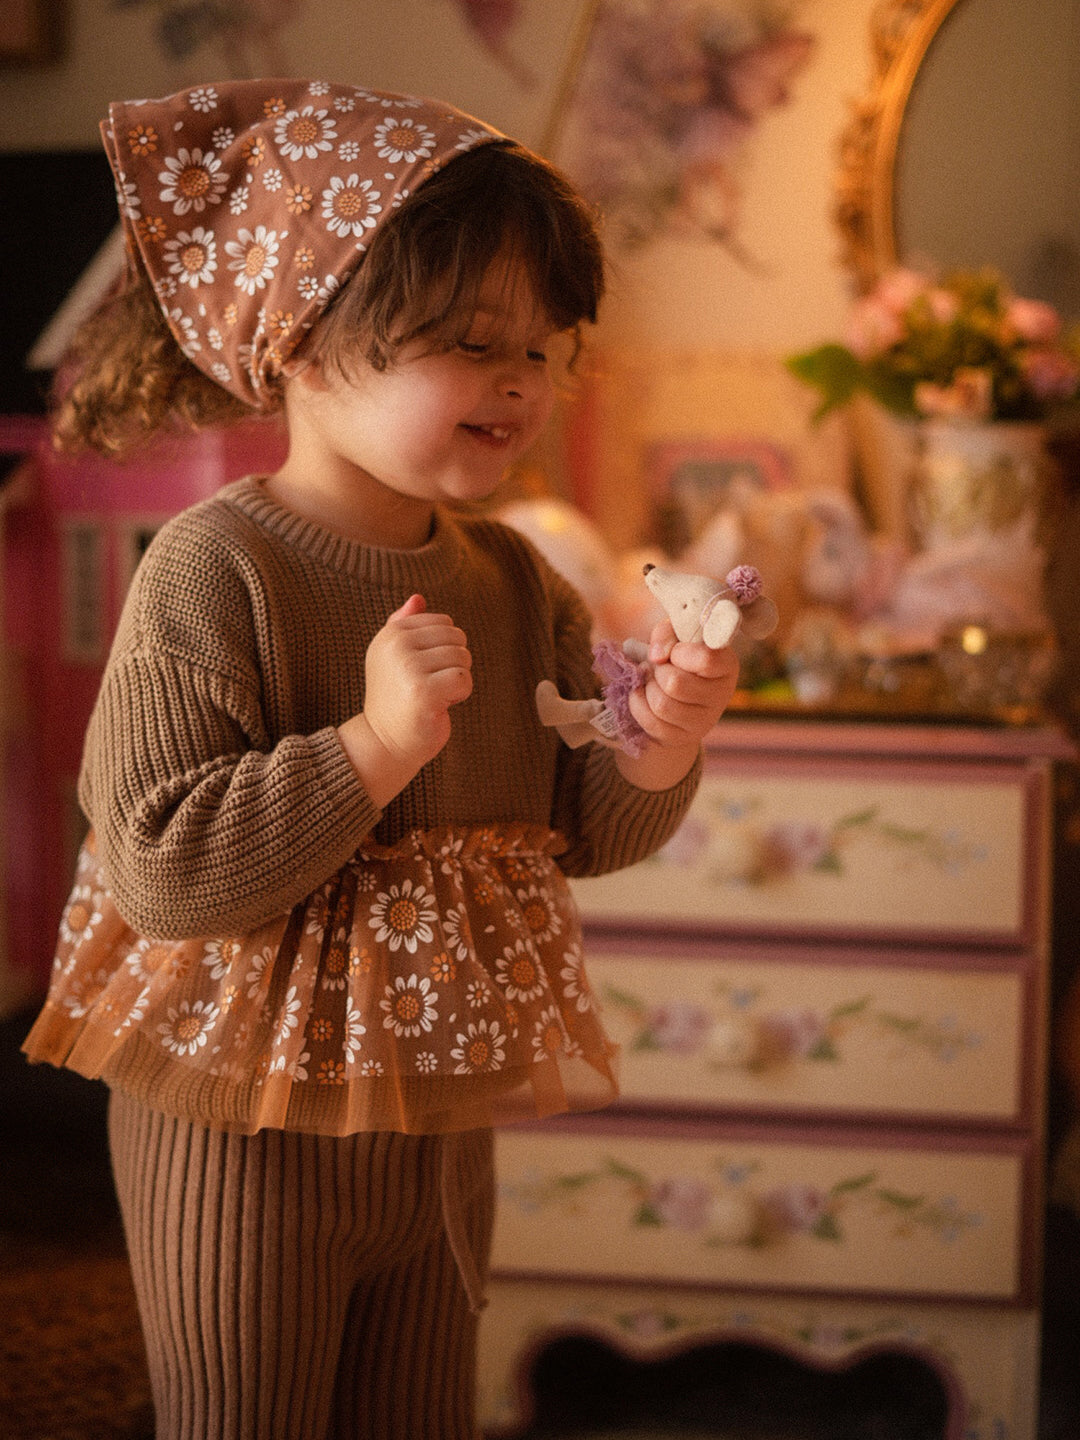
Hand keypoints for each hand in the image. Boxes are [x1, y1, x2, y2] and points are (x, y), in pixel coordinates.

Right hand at [338, 594, 471, 806]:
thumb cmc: (396, 697)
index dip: (444, 648)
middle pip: (457, 638)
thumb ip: (403, 624)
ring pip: (463, 659)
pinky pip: (464, 680)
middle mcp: (396, 645)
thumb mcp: (392, 656)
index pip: (444, 623)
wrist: (385, 741)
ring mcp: (408, 668)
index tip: (423, 669)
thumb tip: (418, 598)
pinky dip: (460, 695)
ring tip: (433, 695)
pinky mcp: (423, 692)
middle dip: (453, 664)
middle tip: (430, 685)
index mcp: (391, 632)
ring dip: (456, 681)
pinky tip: (441, 705)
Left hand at [628, 618, 739, 748]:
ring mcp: (704, 721)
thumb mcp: (675, 634)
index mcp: (727, 666)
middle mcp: (722, 696)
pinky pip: (651, 722)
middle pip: (675, 683)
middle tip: (658, 668)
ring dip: (647, 688)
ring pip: (661, 704)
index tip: (674, 652)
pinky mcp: (683, 738)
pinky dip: (638, 705)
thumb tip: (657, 657)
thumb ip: (667, 633)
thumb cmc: (677, 655)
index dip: (680, 653)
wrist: (673, 689)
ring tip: (651, 681)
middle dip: (657, 671)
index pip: (706, 660)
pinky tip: (643, 695)